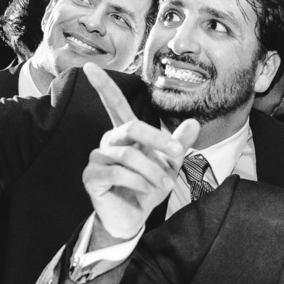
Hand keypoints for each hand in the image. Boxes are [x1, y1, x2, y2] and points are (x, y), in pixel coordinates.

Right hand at [81, 63, 199, 243]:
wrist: (135, 217)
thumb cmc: (148, 187)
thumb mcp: (169, 164)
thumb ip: (178, 143)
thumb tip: (194, 122)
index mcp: (124, 133)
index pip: (114, 104)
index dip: (102, 85)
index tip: (89, 65)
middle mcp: (108, 141)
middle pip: (132, 127)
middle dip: (159, 140)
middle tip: (178, 155)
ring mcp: (97, 158)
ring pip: (128, 155)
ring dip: (152, 170)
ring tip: (163, 184)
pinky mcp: (91, 177)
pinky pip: (116, 172)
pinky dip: (137, 182)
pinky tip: (145, 190)